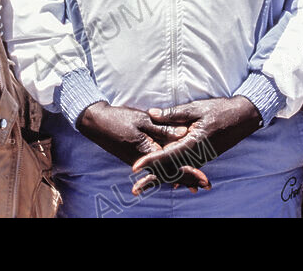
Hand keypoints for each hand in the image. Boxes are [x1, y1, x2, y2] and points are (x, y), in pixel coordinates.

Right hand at [77, 102, 207, 192]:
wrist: (96, 123)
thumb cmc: (119, 118)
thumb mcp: (143, 119)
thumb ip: (164, 127)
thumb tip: (184, 132)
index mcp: (147, 151)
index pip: (172, 166)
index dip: (189, 172)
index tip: (203, 178)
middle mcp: (143, 162)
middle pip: (169, 174)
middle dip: (188, 179)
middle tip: (205, 185)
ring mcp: (139, 162)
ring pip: (162, 173)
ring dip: (179, 178)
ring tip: (194, 185)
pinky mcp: (136, 159)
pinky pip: (154, 170)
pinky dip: (166, 173)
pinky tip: (175, 177)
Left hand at [130, 96, 261, 194]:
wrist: (243, 117)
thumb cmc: (220, 110)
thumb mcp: (196, 109)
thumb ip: (173, 114)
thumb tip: (151, 114)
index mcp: (193, 144)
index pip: (167, 155)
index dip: (150, 161)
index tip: (136, 167)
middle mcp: (197, 156)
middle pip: (170, 170)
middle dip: (152, 178)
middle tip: (135, 188)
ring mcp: (201, 159)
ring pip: (178, 171)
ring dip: (161, 177)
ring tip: (144, 186)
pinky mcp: (204, 157)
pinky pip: (186, 168)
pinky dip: (174, 172)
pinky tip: (165, 180)